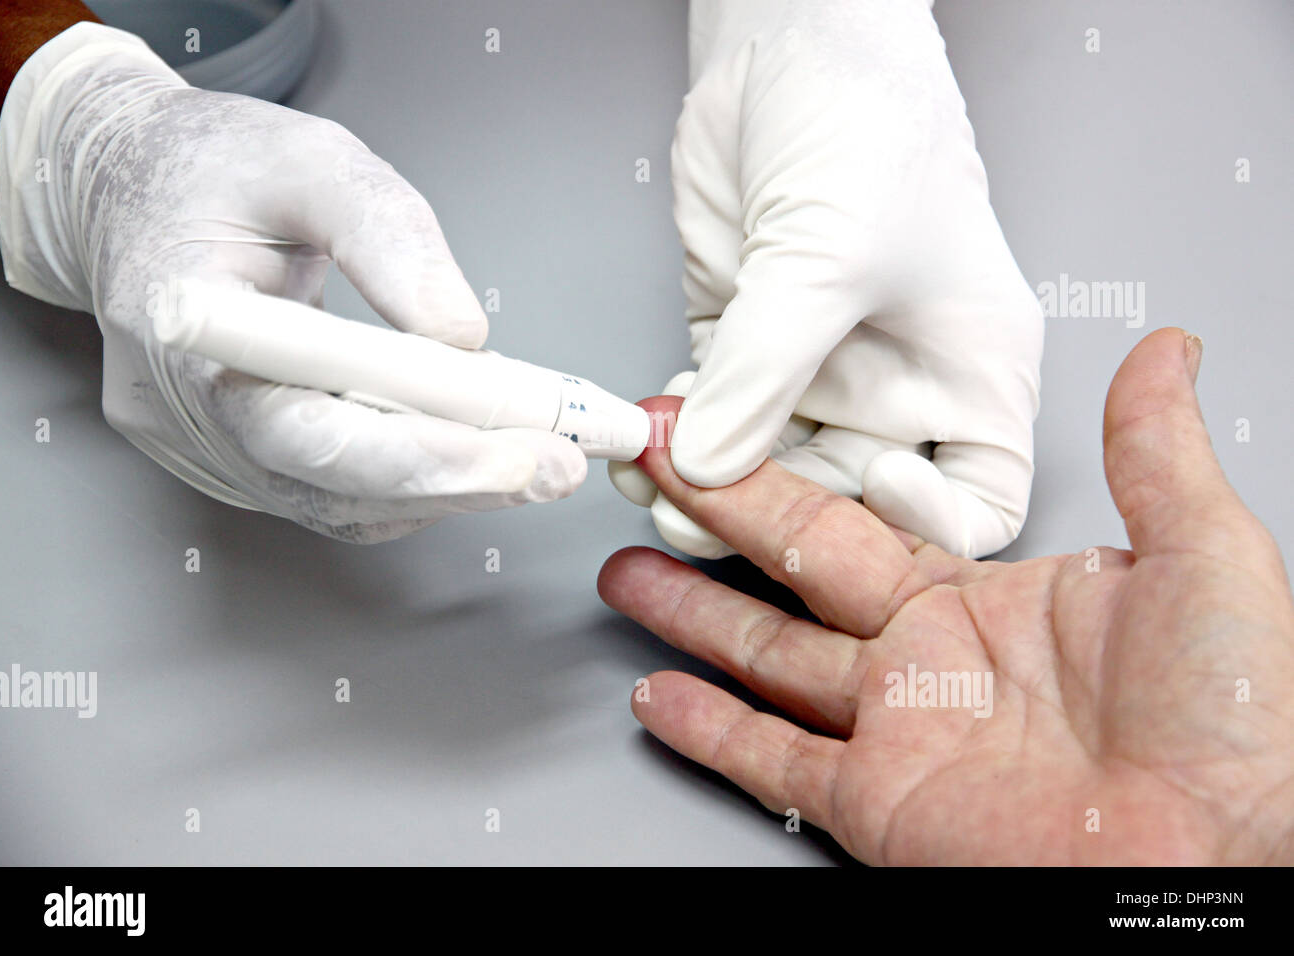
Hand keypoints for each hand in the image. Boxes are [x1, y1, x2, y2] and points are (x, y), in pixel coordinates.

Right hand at [0, 23, 584, 542]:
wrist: (133, 186)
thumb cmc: (211, 168)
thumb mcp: (311, 160)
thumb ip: (390, 238)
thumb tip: (464, 337)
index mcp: (186, 323)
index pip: (310, 427)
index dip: (424, 454)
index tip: (522, 453)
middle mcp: (186, 409)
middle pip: (333, 484)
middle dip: (461, 481)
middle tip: (559, 465)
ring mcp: (204, 445)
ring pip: (338, 502)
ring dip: (445, 489)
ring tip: (537, 459)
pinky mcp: (232, 457)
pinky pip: (329, 492)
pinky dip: (408, 483)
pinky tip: (469, 457)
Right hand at [599, 329, 1293, 863]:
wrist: (1236, 852)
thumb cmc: (1242, 719)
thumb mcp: (1201, 556)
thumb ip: (1155, 453)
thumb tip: (1163, 355)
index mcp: (987, 597)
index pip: (857, 517)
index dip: (785, 471)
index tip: (730, 428)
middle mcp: (930, 659)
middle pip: (791, 573)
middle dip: (714, 520)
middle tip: (652, 474)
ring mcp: (899, 731)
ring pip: (767, 660)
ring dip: (692, 617)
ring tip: (629, 576)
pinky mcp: (881, 806)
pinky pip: (776, 762)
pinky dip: (712, 732)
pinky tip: (662, 699)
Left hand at [611, 0, 1042, 559]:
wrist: (789, 42)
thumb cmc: (867, 119)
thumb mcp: (828, 257)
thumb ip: (765, 374)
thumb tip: (710, 466)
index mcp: (971, 370)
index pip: (979, 500)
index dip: (930, 522)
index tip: (869, 489)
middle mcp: (899, 385)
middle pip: (848, 500)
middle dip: (777, 515)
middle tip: (705, 508)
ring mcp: (817, 372)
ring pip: (769, 471)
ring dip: (708, 485)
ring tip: (654, 476)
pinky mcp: (746, 348)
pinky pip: (714, 419)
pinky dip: (677, 436)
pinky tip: (646, 433)